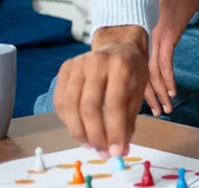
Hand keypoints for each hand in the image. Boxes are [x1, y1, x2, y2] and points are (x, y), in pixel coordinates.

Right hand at [53, 26, 148, 158]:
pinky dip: (67, 120)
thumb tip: (119, 149)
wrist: (118, 45)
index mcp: (121, 66)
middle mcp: (97, 63)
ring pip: (70, 105)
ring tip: (90, 145)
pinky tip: (79, 130)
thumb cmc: (132, 70)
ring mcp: (77, 64)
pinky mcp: (65, 68)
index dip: (114, 131)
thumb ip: (129, 120)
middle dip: (95, 135)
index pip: (115, 105)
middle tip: (102, 152)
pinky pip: (60, 100)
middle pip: (89, 107)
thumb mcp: (139, 90)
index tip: (116, 152)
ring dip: (79, 131)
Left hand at [144, 0, 198, 116]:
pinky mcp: (167, 35)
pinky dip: (168, 79)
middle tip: (154, 113)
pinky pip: (165, 63)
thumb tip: (148, 54)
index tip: (140, 105)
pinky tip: (172, 91)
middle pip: (140, 75)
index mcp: (136, 36)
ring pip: (152, 73)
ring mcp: (153, 37)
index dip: (136, 89)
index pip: (132, 69)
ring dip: (159, 93)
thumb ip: (150, 36)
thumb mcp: (156, 18)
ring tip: (164, 109)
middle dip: (146, 97)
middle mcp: (141, 39)